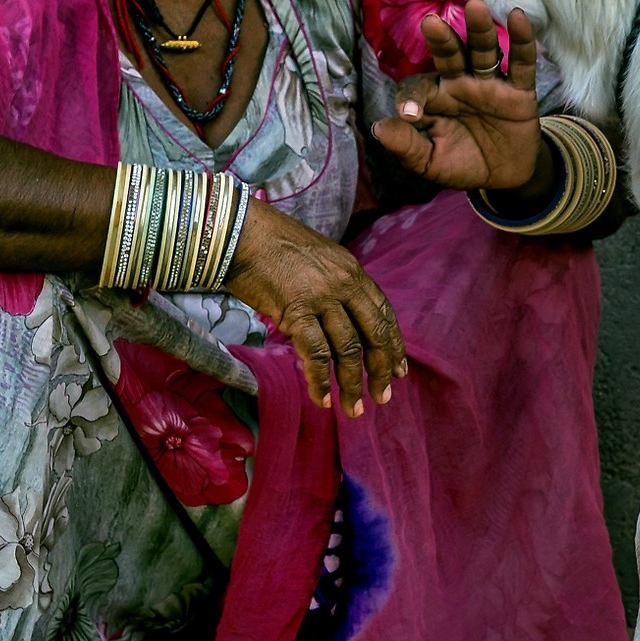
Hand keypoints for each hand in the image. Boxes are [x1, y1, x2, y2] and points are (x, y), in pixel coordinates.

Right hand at [223, 201, 406, 415]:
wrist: (240, 231)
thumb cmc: (271, 244)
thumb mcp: (317, 259)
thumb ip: (334, 284)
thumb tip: (341, 315)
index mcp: (352, 271)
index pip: (382, 313)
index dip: (393, 344)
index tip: (399, 369)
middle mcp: (344, 284)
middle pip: (373, 334)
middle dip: (381, 369)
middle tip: (383, 396)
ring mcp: (322, 298)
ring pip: (347, 350)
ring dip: (351, 384)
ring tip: (353, 409)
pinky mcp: (296, 311)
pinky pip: (315, 354)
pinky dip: (320, 381)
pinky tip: (322, 399)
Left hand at [370, 0, 547, 193]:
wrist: (505, 178)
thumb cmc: (463, 164)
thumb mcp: (431, 162)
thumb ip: (407, 147)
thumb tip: (379, 128)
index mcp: (436, 98)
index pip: (418, 87)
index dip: (412, 98)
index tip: (410, 116)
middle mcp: (461, 83)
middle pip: (450, 54)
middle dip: (442, 39)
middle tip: (431, 23)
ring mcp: (491, 84)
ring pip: (484, 50)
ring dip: (480, 29)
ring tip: (475, 6)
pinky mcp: (520, 91)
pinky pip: (521, 62)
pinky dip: (522, 40)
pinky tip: (518, 16)